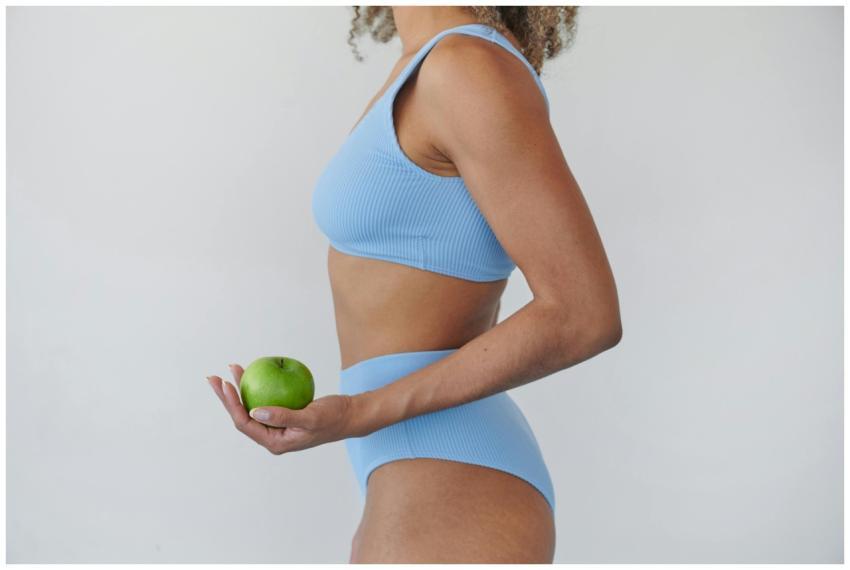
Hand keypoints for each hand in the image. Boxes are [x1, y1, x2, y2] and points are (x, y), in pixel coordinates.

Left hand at [206, 364, 355, 454]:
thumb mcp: (310, 418)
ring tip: (232, 370)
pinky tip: (255, 372)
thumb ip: (283, 417)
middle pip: (242, 416)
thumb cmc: (333, 417)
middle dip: (227, 397)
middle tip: (215, 377)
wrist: (350, 415)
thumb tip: (254, 412)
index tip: (225, 383)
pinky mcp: (283, 416)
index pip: (245, 423)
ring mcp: (277, 427)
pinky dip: (257, 387)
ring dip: (240, 389)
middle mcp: (273, 436)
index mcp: (275, 442)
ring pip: (251, 407)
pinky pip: (264, 400)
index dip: (231, 404)